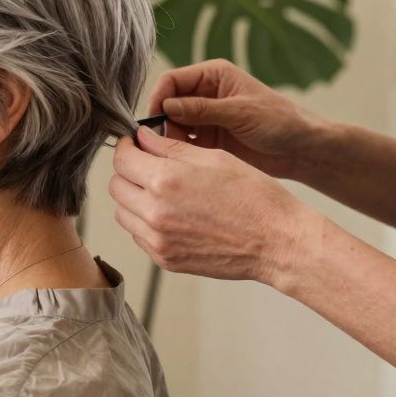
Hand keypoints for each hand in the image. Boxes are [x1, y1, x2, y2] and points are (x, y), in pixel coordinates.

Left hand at [109, 125, 322, 286]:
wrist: (278, 242)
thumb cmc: (254, 196)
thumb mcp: (214, 158)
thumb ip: (170, 147)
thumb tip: (141, 137)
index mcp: (165, 180)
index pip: (121, 159)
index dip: (126, 147)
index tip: (135, 145)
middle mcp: (154, 212)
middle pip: (116, 186)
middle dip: (128, 172)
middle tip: (149, 166)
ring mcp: (158, 240)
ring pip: (123, 213)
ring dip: (134, 199)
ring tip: (162, 193)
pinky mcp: (165, 259)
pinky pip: (139, 236)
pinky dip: (146, 223)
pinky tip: (172, 215)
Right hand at [146, 59, 326, 179]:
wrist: (300, 150)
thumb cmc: (279, 121)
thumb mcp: (240, 112)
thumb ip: (202, 109)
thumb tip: (166, 106)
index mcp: (213, 76)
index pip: (172, 80)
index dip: (159, 97)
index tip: (154, 119)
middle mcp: (204, 95)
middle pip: (167, 104)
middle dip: (162, 122)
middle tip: (164, 142)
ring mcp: (204, 119)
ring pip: (171, 125)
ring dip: (169, 139)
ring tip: (175, 154)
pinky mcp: (207, 141)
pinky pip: (183, 144)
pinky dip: (179, 152)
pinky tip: (183, 161)